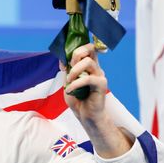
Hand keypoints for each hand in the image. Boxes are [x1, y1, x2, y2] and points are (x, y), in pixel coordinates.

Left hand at [63, 43, 132, 157]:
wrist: (85, 115)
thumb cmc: (77, 99)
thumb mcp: (67, 83)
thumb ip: (66, 71)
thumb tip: (62, 59)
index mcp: (88, 66)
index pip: (88, 48)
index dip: (79, 47)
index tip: (67, 57)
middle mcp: (96, 68)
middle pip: (90, 49)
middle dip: (76, 54)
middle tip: (69, 66)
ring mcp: (99, 75)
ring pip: (88, 62)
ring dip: (74, 71)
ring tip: (68, 81)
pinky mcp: (101, 85)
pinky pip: (88, 78)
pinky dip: (75, 84)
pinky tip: (69, 90)